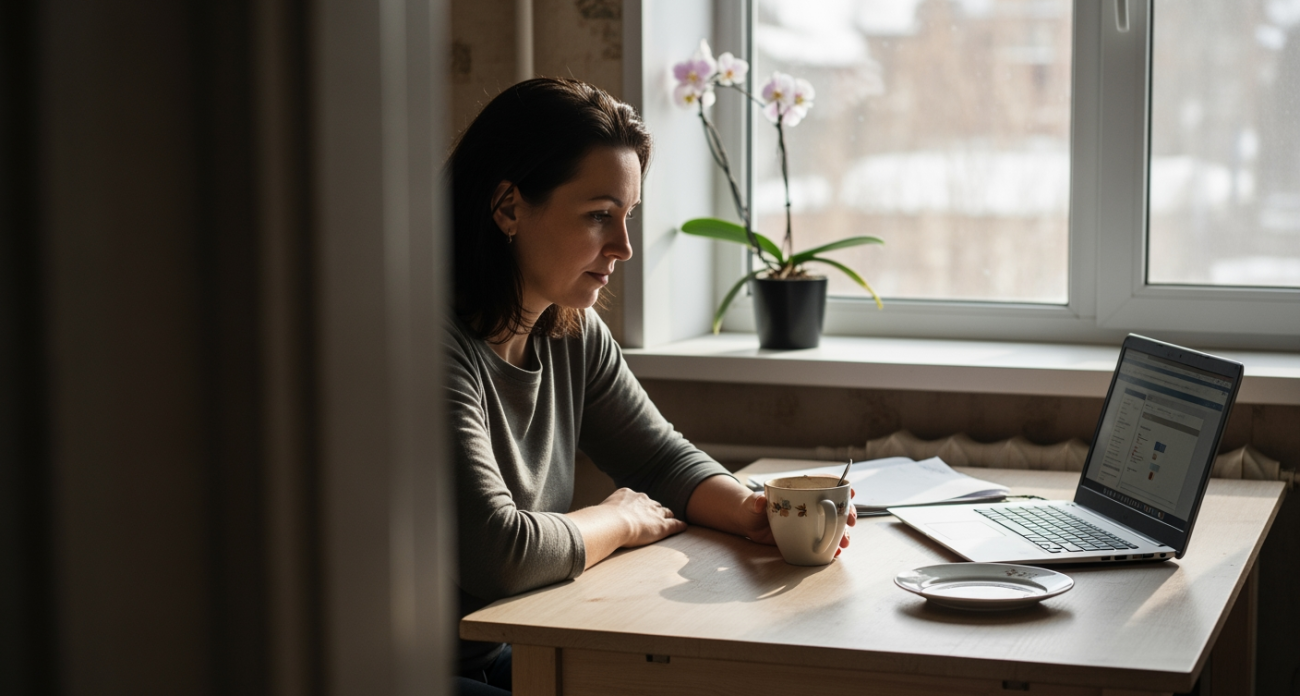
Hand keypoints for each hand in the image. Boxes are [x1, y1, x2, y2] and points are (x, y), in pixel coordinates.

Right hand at [598, 487, 687, 547]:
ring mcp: (654, 512)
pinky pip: (675, 524)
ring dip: (667, 516)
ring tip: (671, 519)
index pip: (637, 499)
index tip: (638, 510)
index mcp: (628, 494)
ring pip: (665, 512)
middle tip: (656, 515)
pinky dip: (680, 525)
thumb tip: (586, 523)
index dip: (639, 505)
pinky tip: (684, 527)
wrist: (613, 523)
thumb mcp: (598, 513)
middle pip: (653, 504)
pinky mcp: (662, 526)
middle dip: (655, 509)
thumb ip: (599, 516)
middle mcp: (643, 500)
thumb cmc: (601, 520)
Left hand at [741, 488, 856, 556]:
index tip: (850, 491)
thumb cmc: (751, 507)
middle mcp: (809, 505)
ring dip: (842, 533)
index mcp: (800, 490)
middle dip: (848, 512)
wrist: (748, 525)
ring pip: (833, 525)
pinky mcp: (806, 537)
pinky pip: (823, 541)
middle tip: (851, 521)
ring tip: (844, 542)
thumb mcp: (752, 503)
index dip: (840, 486)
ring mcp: (810, 522)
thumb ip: (756, 501)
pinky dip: (831, 547)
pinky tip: (836, 552)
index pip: (824, 484)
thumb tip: (760, 501)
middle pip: (835, 505)